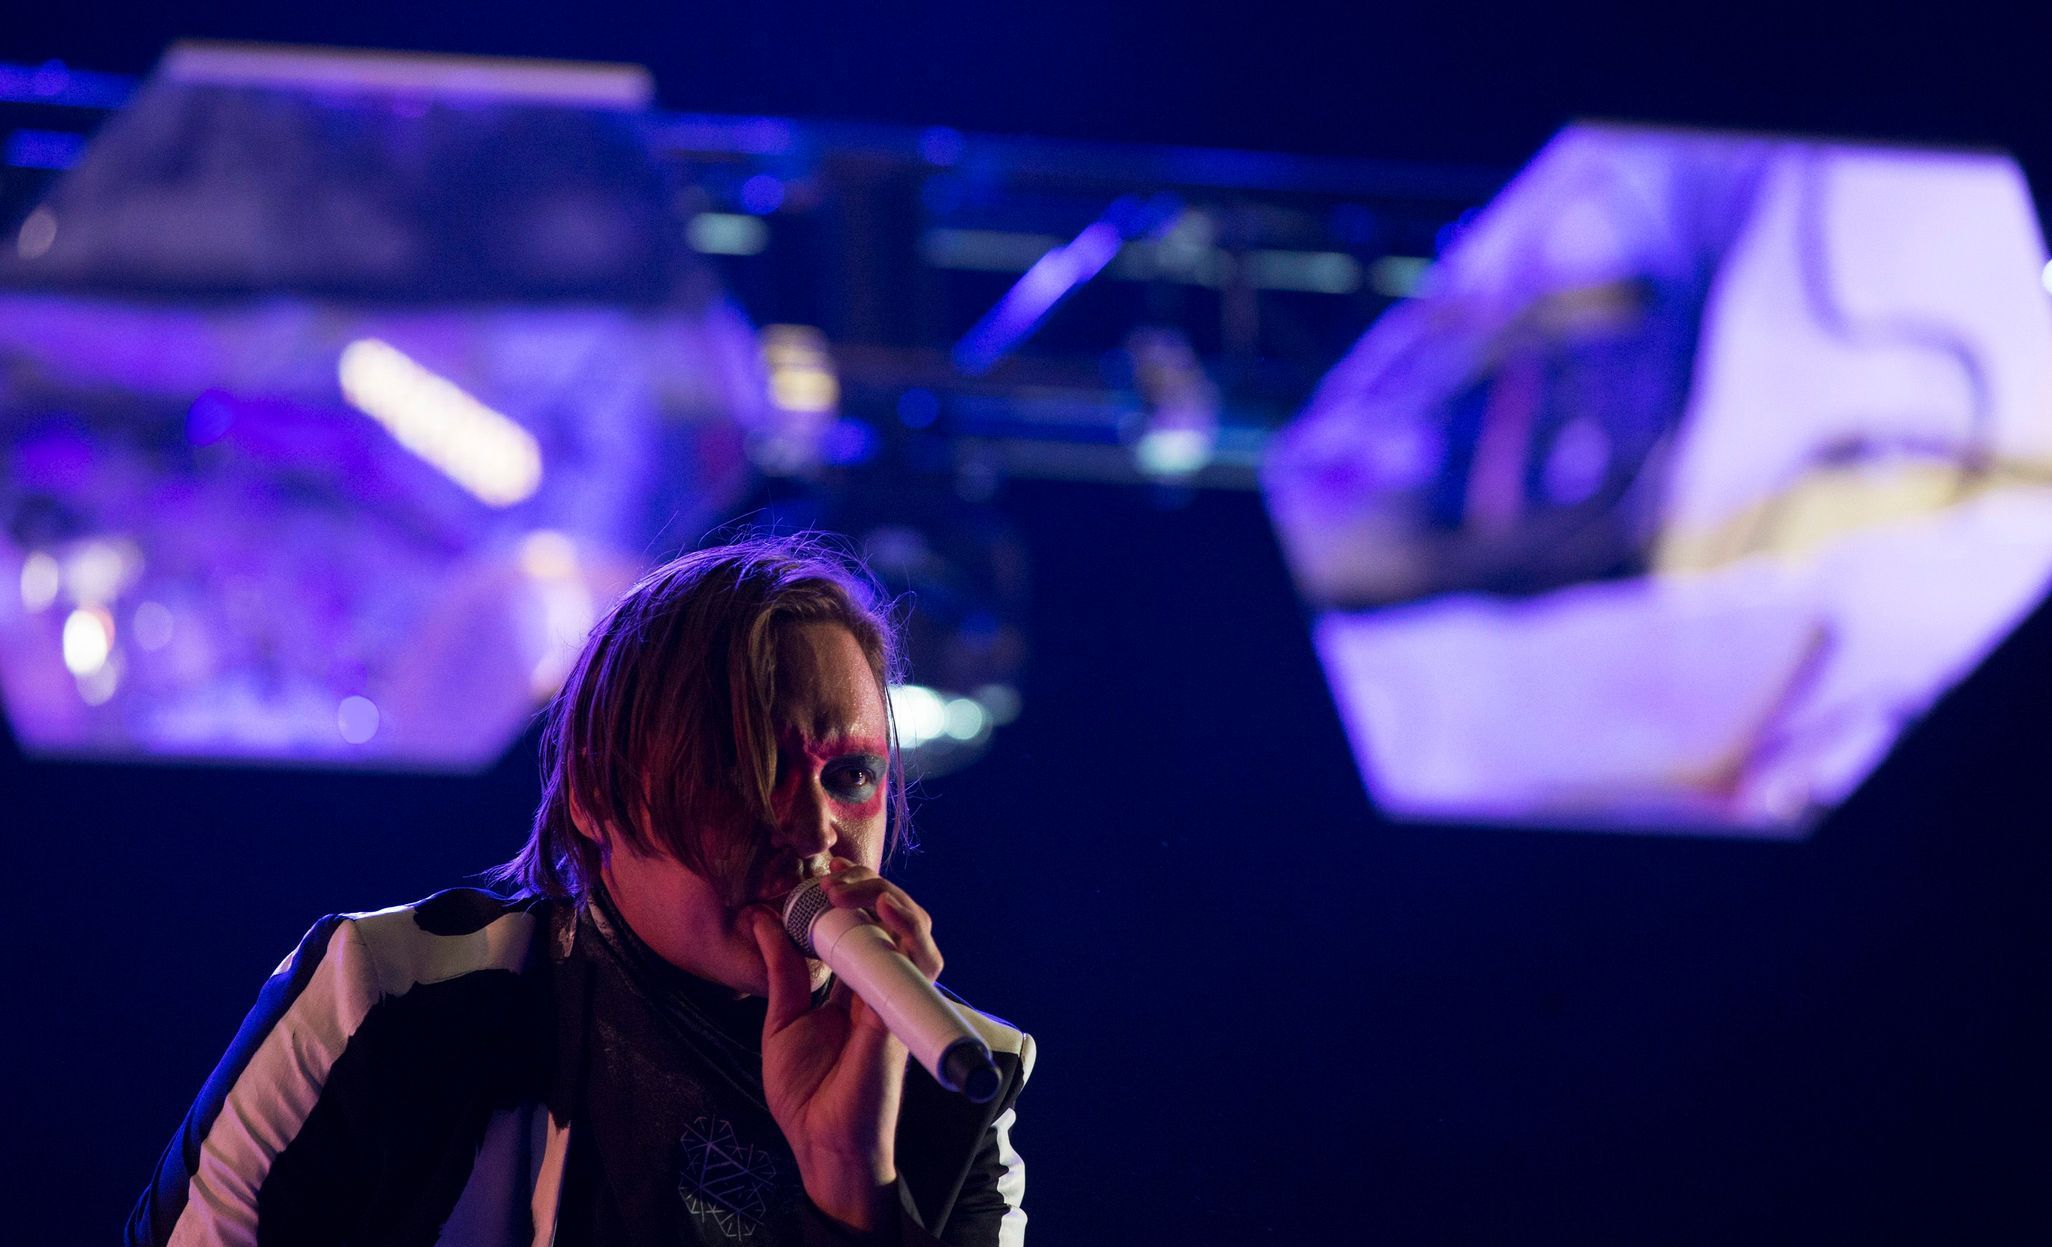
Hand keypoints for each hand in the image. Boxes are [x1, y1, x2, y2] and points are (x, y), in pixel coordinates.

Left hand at [749, 858, 942, 1231]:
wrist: (819, 1143)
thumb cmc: (805, 1092)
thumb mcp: (781, 1018)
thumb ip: (781, 970)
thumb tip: (763, 921)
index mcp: (855, 986)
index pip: (866, 924)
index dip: (854, 891)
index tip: (825, 870)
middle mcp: (881, 986)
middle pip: (895, 919)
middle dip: (870, 885)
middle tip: (835, 872)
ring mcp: (895, 999)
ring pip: (916, 933)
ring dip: (887, 899)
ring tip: (850, 886)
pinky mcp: (900, 1015)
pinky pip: (919, 966)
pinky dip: (907, 933)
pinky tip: (882, 912)